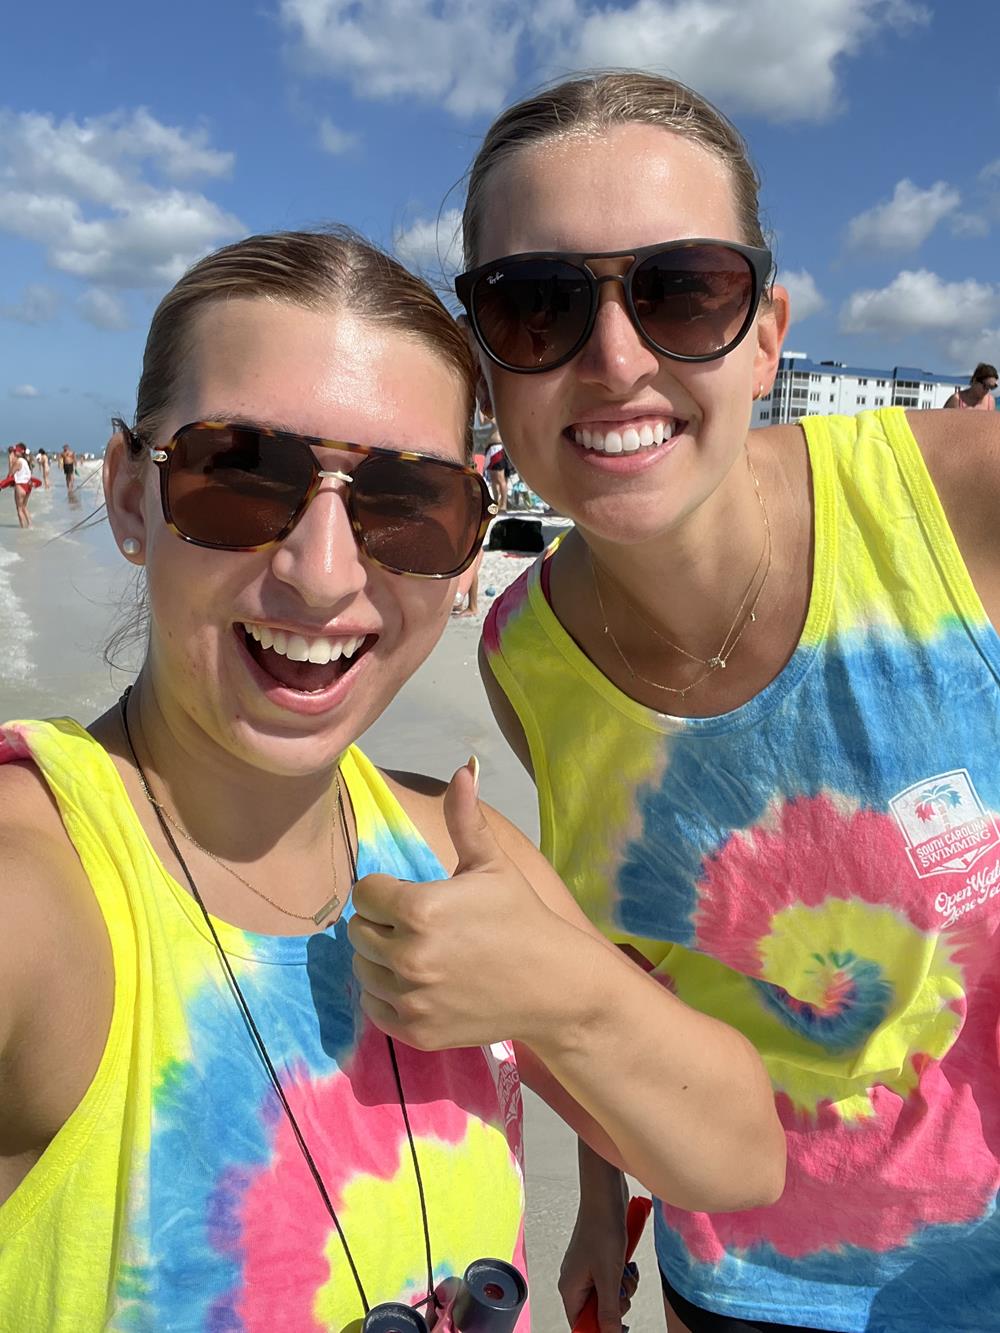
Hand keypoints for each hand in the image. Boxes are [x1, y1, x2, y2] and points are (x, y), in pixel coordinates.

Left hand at [348, 759, 570, 1049]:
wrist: (553, 985)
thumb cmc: (521, 917)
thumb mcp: (492, 865)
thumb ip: (465, 819)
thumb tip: (462, 769)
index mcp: (420, 908)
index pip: (365, 893)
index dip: (385, 890)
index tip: (408, 894)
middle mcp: (409, 955)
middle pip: (358, 931)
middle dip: (380, 924)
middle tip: (415, 925)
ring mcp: (411, 997)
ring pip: (362, 970)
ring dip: (381, 959)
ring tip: (417, 952)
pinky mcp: (415, 1031)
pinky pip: (374, 1007)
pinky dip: (387, 994)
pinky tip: (417, 981)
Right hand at [559, 1166, 635, 1331]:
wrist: (605, 1197)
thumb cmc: (601, 1229)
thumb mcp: (608, 1276)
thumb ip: (608, 1311)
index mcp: (569, 1288)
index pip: (580, 1324)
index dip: (598, 1329)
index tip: (615, 1325)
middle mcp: (575, 1281)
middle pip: (597, 1312)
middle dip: (615, 1306)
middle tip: (621, 1291)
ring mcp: (587, 1270)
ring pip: (607, 1297)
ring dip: (622, 1291)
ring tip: (625, 1273)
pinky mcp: (599, 1261)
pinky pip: (612, 1281)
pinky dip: (622, 1277)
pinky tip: (626, 1265)